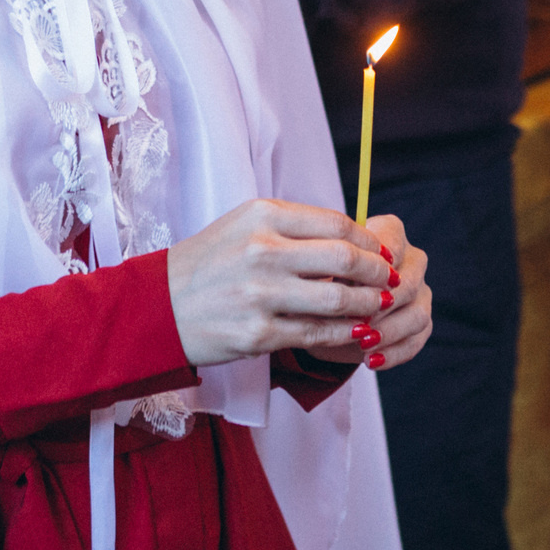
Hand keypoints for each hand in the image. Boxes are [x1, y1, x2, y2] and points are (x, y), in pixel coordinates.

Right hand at [166, 200, 398, 369]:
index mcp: (263, 216)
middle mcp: (263, 251)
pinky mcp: (259, 333)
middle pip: (345, 259)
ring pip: (338, 300)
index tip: (382, 252)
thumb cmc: (209, 262)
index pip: (336, 224)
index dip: (369, 241)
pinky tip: (356, 330)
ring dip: (368, 304)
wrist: (159, 306)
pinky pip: (317, 333)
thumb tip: (351, 238)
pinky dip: (344, 333)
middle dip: (378, 272)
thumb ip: (294, 227)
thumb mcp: (244, 224)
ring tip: (378, 305)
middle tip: (390, 279)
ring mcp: (261, 294)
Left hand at [304, 214, 430, 371]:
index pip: (391, 246)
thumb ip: (333, 276)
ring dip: (388, 333)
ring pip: (417, 313)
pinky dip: (393, 353)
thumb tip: (342, 292)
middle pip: (408, 282)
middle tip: (354, 323)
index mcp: (389, 232)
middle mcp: (411, 258)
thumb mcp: (318, 274)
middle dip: (379, 307)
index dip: (369, 271)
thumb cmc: (320, 282)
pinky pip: (416, 339)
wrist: (322, 310)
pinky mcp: (421, 322)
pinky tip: (371, 361)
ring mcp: (421, 291)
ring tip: (362, 345)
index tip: (343, 289)